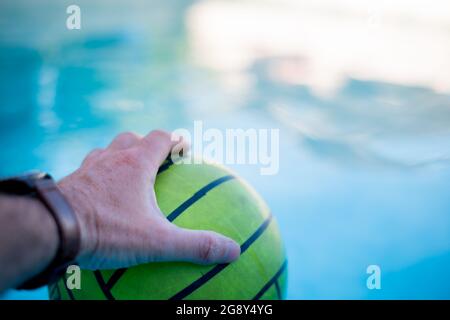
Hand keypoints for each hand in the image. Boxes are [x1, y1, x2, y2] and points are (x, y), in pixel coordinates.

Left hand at [58, 130, 239, 269]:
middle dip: (145, 144)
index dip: (174, 139)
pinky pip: (87, 170)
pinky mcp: (70, 181)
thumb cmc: (107, 231)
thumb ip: (195, 246)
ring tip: (126, 173)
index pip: (160, 138)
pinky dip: (97, 174)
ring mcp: (88, 168)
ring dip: (119, 156)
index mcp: (136, 164)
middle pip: (131, 138)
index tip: (184, 146)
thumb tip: (234, 251)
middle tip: (155, 159)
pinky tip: (98, 194)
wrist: (51, 229)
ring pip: (107, 150)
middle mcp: (111, 158)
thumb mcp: (157, 242)